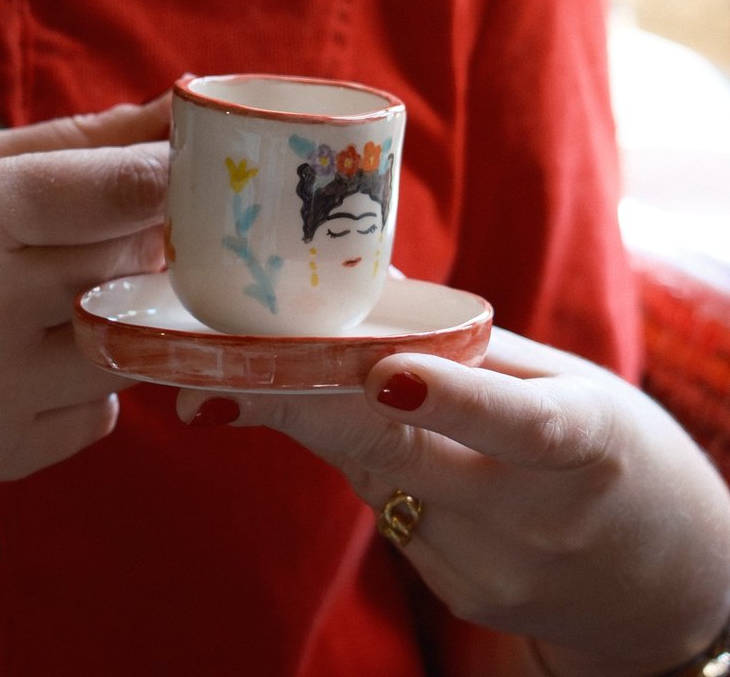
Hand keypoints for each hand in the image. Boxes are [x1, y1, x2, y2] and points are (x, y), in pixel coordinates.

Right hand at [0, 97, 169, 491]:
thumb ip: (76, 141)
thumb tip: (176, 112)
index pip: (127, 187)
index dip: (172, 181)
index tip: (186, 181)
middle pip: (135, 264)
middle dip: (141, 249)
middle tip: (107, 241)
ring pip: (129, 344)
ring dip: (117, 321)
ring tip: (57, 304)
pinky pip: (98, 416)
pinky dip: (85, 387)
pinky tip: (32, 362)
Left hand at [176, 326, 729, 676]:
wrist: (663, 580)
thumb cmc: (614, 453)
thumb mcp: (575, 384)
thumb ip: (477, 347)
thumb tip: (368, 286)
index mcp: (587, 444)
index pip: (518, 422)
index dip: (450, 398)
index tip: (382, 375)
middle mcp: (537, 518)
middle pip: (403, 458)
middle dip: (304, 410)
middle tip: (219, 379)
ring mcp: (494, 571)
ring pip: (379, 481)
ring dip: (330, 425)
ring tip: (301, 383)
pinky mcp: (463, 597)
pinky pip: (392, 512)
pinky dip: (373, 467)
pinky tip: (391, 444)